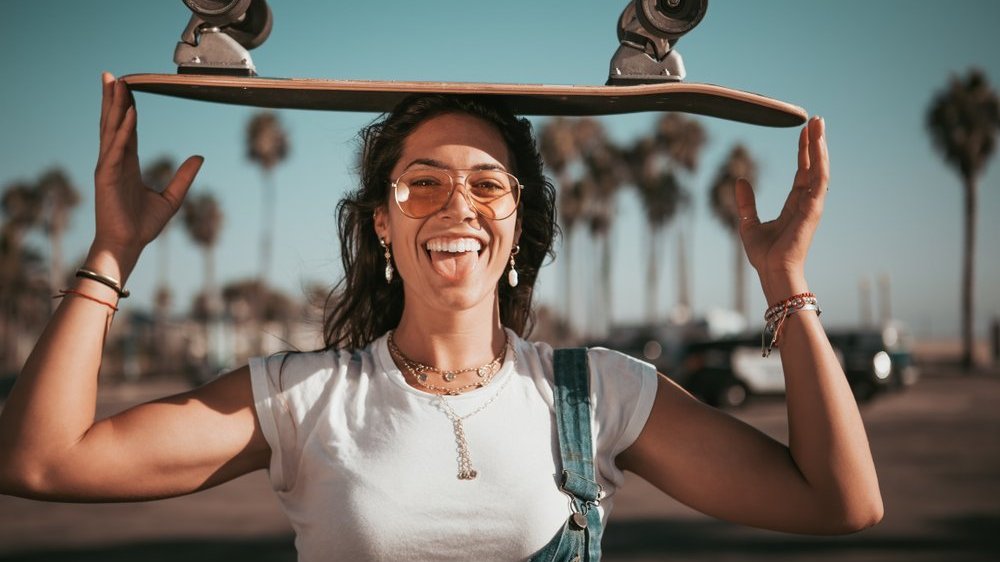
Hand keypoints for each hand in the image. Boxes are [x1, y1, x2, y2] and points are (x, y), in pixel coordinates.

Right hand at [93, 72, 202, 271]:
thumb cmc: (143, 226)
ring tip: (114, 83)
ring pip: (111, 130)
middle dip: (113, 99)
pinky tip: (128, 114)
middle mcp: (116, 161)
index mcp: (128, 164)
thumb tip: (200, 157)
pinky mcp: (106, 176)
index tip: (128, 89)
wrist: (127, 246)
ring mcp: (109, 167)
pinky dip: (123, 130)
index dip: (128, 109)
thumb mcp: (172, 198)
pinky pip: (116, 148)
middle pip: (114, 124)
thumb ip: (184, 177)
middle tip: (113, 76)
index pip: (128, 131)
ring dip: (112, 106)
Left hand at [735, 117, 828, 298]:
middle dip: (815, 143)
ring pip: (819, 169)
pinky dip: (819, 161)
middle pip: (813, 166)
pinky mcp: (813, 209)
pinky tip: (818, 145)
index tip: (804, 132)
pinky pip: (819, 180)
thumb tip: (740, 181)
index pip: (801, 172)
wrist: (772, 272)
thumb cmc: (764, 255)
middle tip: (817, 120)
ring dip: (820, 146)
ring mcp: (811, 205)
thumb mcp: (748, 223)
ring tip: (819, 124)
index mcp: (794, 205)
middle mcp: (806, 203)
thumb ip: (746, 203)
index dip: (803, 152)